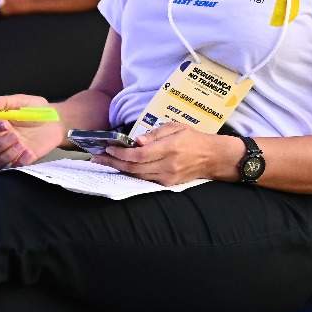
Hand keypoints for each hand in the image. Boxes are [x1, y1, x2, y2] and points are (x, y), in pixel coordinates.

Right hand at [0, 95, 63, 167]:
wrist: (56, 122)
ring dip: (8, 154)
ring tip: (22, 144)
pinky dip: (20, 161)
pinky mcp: (21, 160)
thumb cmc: (37, 110)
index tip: (5, 123)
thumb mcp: (22, 101)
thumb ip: (4, 102)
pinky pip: (13, 167)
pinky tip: (29, 152)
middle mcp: (1, 139)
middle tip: (15, 136)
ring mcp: (10, 151)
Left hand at [91, 123, 241, 185]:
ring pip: (137, 175)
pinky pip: (145, 179)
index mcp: (170, 148)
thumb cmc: (193, 138)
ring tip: (105, 161)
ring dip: (119, 168)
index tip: (108, 147)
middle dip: (113, 162)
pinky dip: (131, 173)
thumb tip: (136, 140)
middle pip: (134, 167)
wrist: (213, 157)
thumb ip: (155, 133)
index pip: (139, 154)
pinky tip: (122, 167)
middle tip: (98, 157)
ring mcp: (167, 177)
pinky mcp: (168, 184)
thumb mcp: (176, 127)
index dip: (121, 152)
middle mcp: (168, 165)